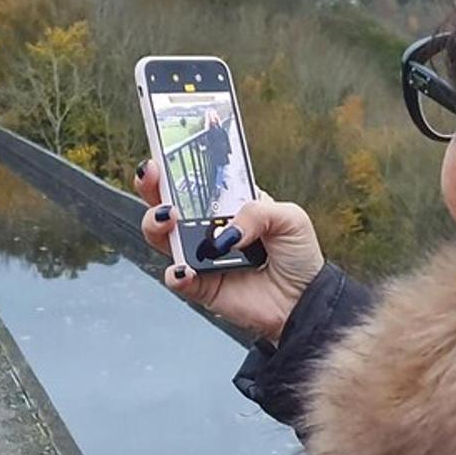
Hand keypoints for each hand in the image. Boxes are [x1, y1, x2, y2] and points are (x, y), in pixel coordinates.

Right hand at [134, 159, 323, 342]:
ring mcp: (201, 256)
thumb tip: (226, 231)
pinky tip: (186, 268)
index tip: (162, 154)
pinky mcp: (200, 286)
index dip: (175, 166)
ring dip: (156, 224)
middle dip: (152, 187)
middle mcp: (208, 228)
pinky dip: (176, 273)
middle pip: (167, 204)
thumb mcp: (289, 218)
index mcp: (228, 205)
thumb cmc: (298, 256)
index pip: (196, 180)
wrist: (304, 301)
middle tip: (152, 176)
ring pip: (162, 237)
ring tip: (169, 218)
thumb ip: (257, 212)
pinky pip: (177, 278)